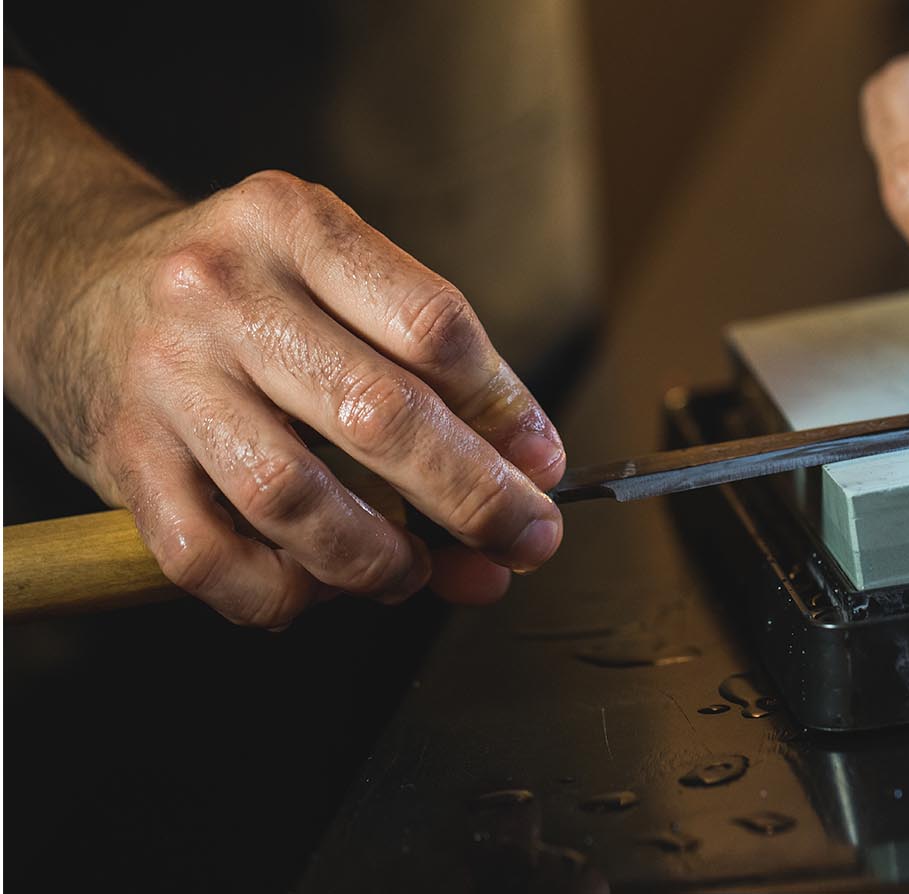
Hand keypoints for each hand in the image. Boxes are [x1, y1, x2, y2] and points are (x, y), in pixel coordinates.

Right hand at [5, 73, 564, 628]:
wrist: (78, 287)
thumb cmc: (246, 296)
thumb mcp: (334, 278)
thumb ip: (430, 365)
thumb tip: (530, 473)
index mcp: (295, 227)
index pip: (433, 326)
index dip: (506, 410)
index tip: (544, 466)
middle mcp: (223, 294)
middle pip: (381, 414)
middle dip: (475, 498)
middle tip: (525, 540)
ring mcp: (166, 379)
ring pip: (294, 498)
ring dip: (380, 558)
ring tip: (414, 571)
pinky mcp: (123, 458)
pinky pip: (211, 558)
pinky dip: (283, 594)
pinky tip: (320, 587)